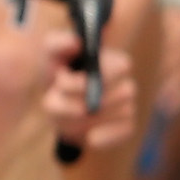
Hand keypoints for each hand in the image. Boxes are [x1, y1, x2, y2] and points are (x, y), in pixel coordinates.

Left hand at [43, 30, 137, 152]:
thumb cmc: (58, 73)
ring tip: (62, 113)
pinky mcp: (126, 128)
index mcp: (116, 63)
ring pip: (98, 119)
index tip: (59, 80)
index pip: (116, 70)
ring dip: (71, 119)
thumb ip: (58, 43)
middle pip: (99, 100)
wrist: (59, 105)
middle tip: (54, 97)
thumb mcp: (51, 55)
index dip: (81, 81)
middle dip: (67, 102)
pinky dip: (95, 137)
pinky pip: (114, 135)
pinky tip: (87, 135)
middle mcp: (127, 85)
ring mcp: (128, 108)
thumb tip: (76, 42)